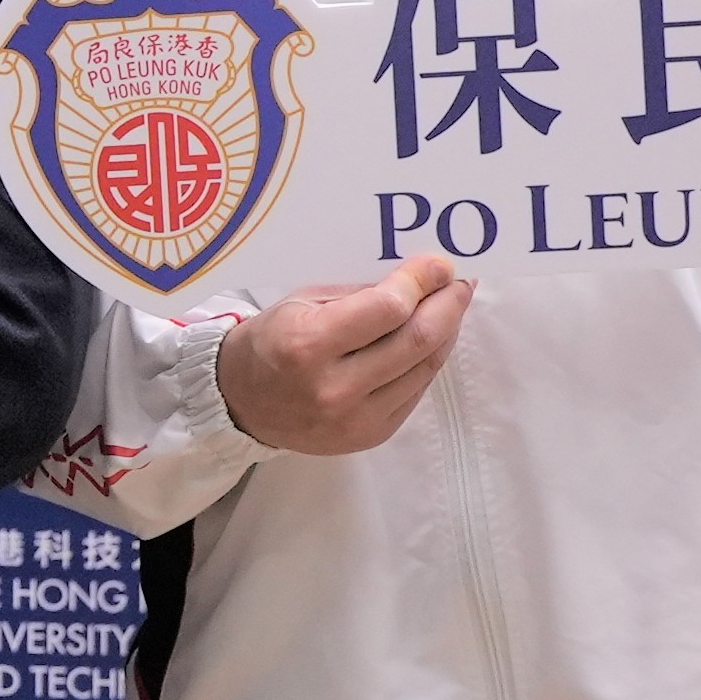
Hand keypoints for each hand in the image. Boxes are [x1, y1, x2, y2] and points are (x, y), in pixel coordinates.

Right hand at [215, 257, 472, 454]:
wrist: (240, 405)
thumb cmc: (268, 342)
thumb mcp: (300, 304)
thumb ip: (358, 295)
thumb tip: (418, 280)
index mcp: (308, 344)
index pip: (388, 308)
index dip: (422, 282)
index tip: (441, 265)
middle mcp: (335, 387)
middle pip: (417, 340)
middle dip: (447, 304)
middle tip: (460, 283)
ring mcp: (356, 418)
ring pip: (425, 367)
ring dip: (446, 332)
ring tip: (451, 307)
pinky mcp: (371, 435)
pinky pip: (415, 391)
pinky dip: (427, 361)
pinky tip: (429, 341)